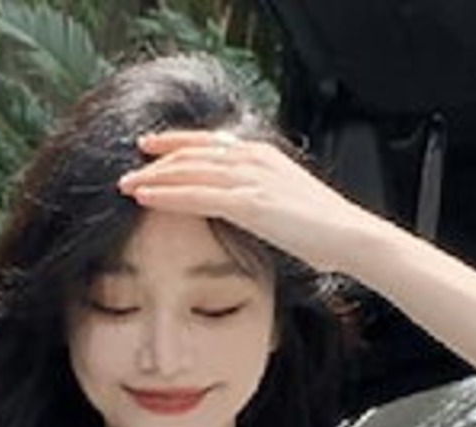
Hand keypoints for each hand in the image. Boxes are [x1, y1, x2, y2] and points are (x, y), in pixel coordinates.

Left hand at [118, 130, 382, 273]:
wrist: (349, 236)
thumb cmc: (323, 230)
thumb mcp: (286, 202)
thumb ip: (259, 196)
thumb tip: (240, 207)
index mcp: (261, 155)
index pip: (209, 142)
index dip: (176, 143)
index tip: (151, 148)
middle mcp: (253, 159)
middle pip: (193, 152)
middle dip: (157, 160)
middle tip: (128, 169)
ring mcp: (250, 179)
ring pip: (189, 172)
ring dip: (154, 178)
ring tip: (126, 186)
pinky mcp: (249, 204)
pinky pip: (198, 196)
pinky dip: (168, 195)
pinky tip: (146, 199)